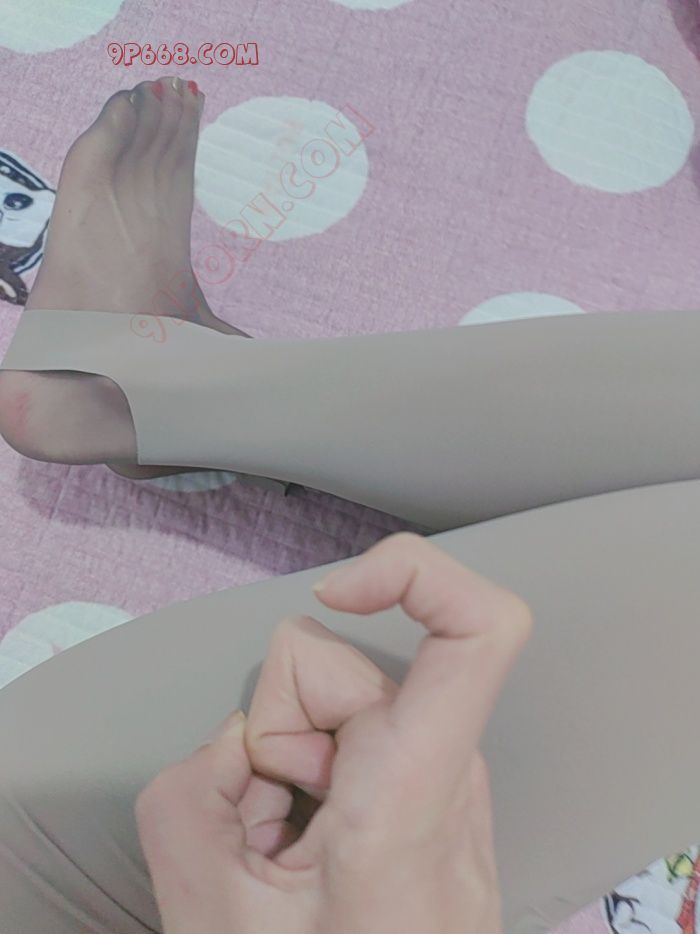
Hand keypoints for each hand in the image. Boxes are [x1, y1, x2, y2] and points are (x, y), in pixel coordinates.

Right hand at [135, 531, 532, 933]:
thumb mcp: (212, 908)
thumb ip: (191, 791)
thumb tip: (240, 739)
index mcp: (413, 791)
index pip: (480, 630)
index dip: (410, 572)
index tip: (339, 594)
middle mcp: (446, 764)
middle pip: (330, 664)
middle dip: (269, 731)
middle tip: (276, 826)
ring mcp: (439, 767)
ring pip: (331, 696)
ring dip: (287, 761)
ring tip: (297, 843)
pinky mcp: (424, 771)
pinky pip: (346, 729)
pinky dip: (309, 772)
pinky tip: (313, 838)